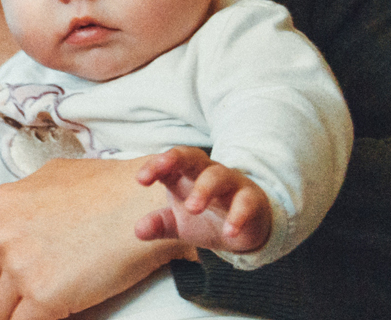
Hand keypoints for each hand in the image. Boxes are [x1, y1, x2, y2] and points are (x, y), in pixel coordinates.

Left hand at [0, 156, 190, 319]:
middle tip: (16, 304)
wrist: (146, 204)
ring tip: (28, 314)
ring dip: (11, 316)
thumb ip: (23, 199)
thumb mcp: (51, 176)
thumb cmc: (109, 187)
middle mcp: (0, 235)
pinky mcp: (43, 295)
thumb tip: (13, 217)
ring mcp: (18, 267)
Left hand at [134, 146, 271, 253]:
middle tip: (162, 173)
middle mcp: (207, 173)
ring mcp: (231, 183)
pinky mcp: (252, 199)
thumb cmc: (207, 218)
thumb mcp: (179, 224)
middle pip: (192, 156)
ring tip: (193, 208)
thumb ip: (160, 224)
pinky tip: (229, 232)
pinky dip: (238, 216)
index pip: (169, 162)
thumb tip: (138, 231)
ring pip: (218, 176)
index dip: (155, 166)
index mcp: (185, 174)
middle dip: (175, 159)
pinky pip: (246, 202)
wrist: (246, 230)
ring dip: (204, 189)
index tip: (141, 179)